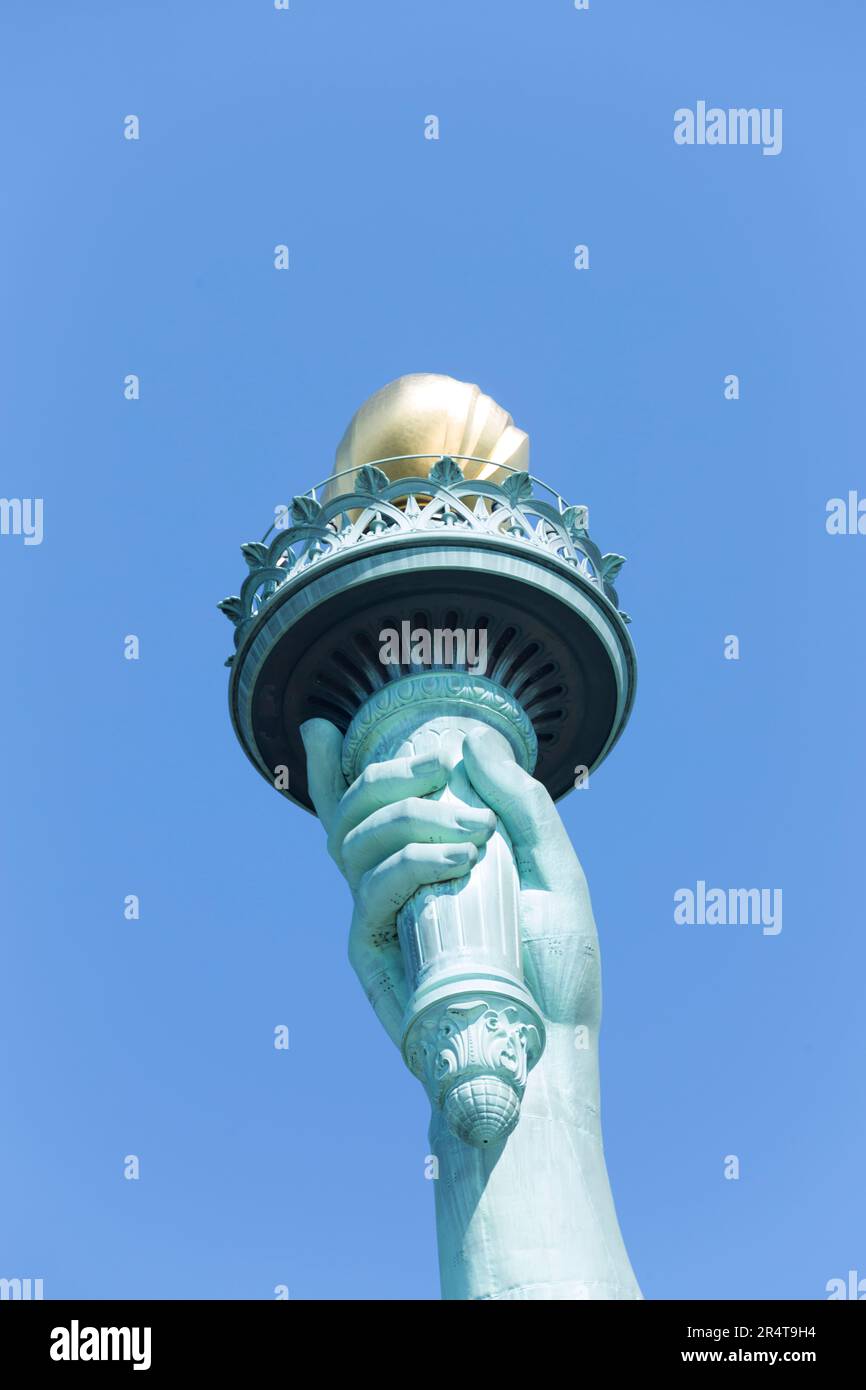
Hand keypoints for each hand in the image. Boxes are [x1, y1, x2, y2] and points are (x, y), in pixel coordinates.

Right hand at [299, 720, 600, 1048]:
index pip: (364, 812)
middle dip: (386, 775)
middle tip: (440, 764)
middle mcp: (392, 888)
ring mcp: (380, 919)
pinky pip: (373, 889)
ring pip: (353, 842)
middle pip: (351, 814)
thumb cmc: (554, 964)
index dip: (330, 771)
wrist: (552, 1045)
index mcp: (425, 864)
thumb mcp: (556, 869)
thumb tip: (472, 741)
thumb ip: (520, 804)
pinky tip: (458, 858)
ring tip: (472, 831)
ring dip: (409, 815)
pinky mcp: (374, 954)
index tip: (322, 725)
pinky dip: (411, 859)